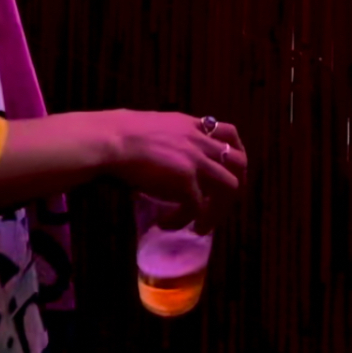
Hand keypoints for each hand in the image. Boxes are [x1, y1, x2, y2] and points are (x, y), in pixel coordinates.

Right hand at [112, 112, 247, 230]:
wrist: (112, 140)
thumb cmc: (120, 133)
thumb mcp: (154, 128)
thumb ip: (168, 138)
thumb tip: (161, 155)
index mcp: (192, 126)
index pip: (228, 132)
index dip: (235, 154)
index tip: (228, 172)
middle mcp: (200, 140)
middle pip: (239, 162)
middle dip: (235, 187)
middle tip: (219, 206)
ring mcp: (196, 159)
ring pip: (228, 187)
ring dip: (217, 211)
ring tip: (200, 226)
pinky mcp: (186, 180)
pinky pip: (197, 208)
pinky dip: (183, 221)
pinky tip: (166, 225)